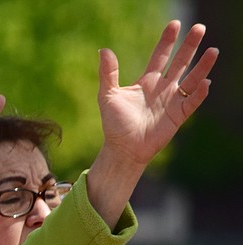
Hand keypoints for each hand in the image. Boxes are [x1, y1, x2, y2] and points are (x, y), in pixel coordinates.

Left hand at [96, 20, 217, 168]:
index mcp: (147, 81)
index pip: (160, 56)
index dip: (167, 41)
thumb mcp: (108, 95)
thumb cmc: (114, 123)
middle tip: (200, 28)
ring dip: (202, 66)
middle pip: (180, 62)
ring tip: (212, 51)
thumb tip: (104, 50)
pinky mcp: (179, 115)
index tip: (175, 24)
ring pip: (191, 79)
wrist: (123, 148)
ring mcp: (172, 101)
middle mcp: (162, 88)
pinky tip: (204, 82)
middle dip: (190, 46)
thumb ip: (108, 73)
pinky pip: (192, 101)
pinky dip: (199, 92)